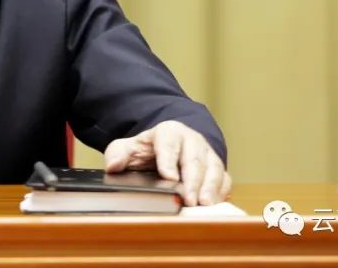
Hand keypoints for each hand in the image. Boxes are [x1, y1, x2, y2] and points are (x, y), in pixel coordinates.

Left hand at [103, 120, 230, 205]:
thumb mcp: (128, 148)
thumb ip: (118, 154)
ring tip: (204, 204)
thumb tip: (113, 166)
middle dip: (192, 180)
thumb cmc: (148, 149)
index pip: (169, 142)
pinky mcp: (217, 168)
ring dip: (210, 187)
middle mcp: (191, 140)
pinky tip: (214, 205)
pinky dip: (221, 192)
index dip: (168, 159)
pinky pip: (224, 179)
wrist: (170, 145)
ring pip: (213, 167)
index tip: (168, 177)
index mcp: (168, 132)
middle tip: (189, 199)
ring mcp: (207, 154)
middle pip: (194, 158)